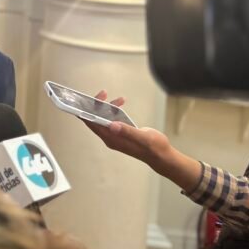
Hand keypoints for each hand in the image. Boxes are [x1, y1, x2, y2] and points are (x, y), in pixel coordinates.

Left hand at [83, 91, 201, 192]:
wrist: (162, 156)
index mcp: (112, 139)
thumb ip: (127, 132)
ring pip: (105, 118)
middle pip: (96, 119)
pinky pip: (113, 119)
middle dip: (97, 105)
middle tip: (104, 93)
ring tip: (120, 99)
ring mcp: (115, 135)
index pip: (92, 123)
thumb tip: (112, 125)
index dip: (86, 111)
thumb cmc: (154, 148)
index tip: (85, 99)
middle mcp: (110, 137)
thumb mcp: (143, 138)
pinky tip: (121, 104)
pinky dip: (115, 111)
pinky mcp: (121, 133)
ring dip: (109, 107)